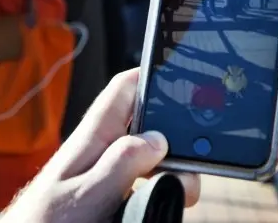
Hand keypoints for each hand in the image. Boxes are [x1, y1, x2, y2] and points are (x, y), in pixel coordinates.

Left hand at [0, 69, 200, 222]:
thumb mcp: (86, 193)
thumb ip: (121, 163)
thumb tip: (158, 139)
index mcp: (92, 137)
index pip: (124, 88)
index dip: (152, 75)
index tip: (183, 77)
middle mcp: (101, 151)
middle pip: (148, 126)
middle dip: (174, 138)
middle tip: (191, 163)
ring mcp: (106, 175)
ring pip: (151, 159)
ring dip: (172, 170)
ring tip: (181, 192)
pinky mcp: (110, 198)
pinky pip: (144, 184)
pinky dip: (161, 190)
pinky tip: (167, 201)